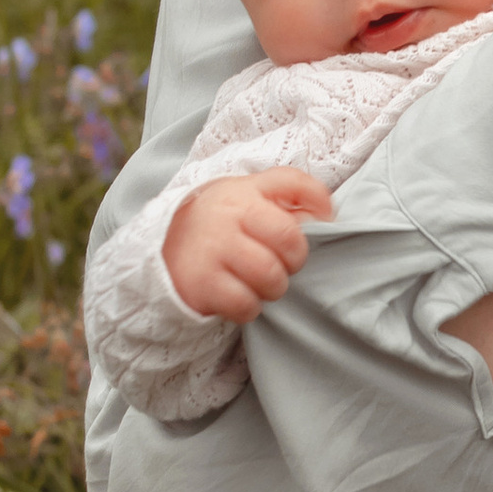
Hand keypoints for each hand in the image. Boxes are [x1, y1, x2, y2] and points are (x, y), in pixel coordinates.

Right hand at [160, 168, 334, 323]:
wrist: (164, 250)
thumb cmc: (222, 224)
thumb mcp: (251, 197)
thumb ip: (291, 195)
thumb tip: (329, 214)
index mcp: (245, 190)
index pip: (294, 184)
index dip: (317, 208)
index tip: (321, 225)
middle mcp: (228, 214)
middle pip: (292, 240)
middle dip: (294, 260)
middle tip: (279, 263)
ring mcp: (213, 247)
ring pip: (271, 276)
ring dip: (272, 287)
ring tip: (257, 281)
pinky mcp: (201, 282)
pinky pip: (246, 304)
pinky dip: (248, 307)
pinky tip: (237, 295)